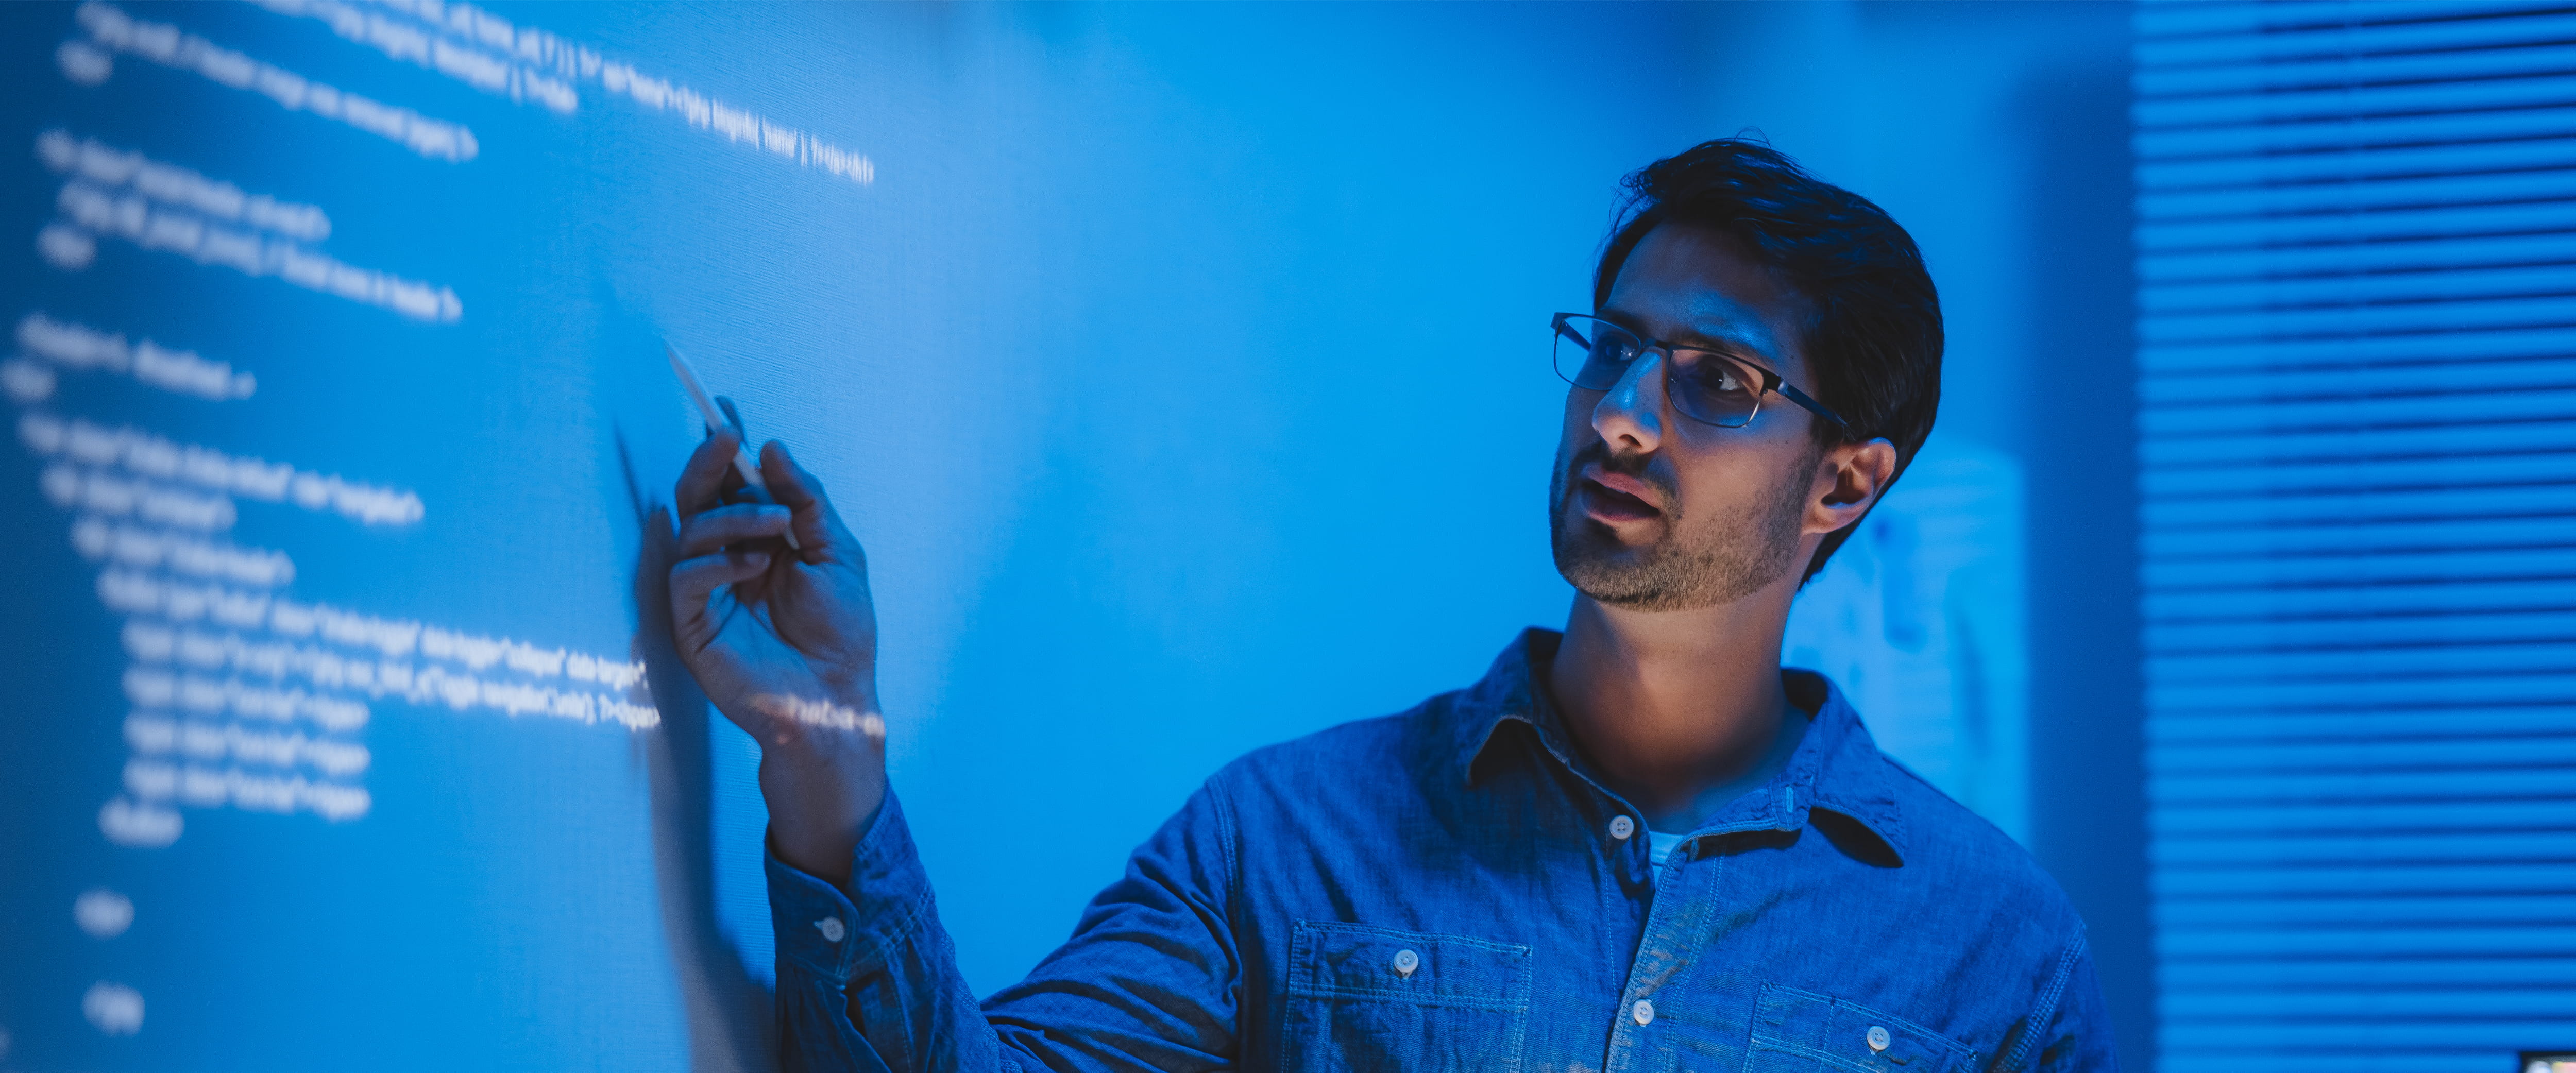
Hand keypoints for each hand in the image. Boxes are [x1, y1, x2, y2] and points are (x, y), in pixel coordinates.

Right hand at [669, 430, 884, 881]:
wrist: (836, 699)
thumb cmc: (841, 634)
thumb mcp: (837, 553)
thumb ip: (806, 499)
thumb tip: (771, 448)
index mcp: (761, 541)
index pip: (732, 485)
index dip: (726, 448)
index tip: (726, 410)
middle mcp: (728, 560)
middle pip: (698, 497)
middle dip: (709, 462)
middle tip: (727, 437)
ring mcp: (707, 592)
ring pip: (691, 529)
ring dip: (734, 516)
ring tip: (778, 525)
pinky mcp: (693, 624)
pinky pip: (686, 576)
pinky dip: (718, 560)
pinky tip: (754, 564)